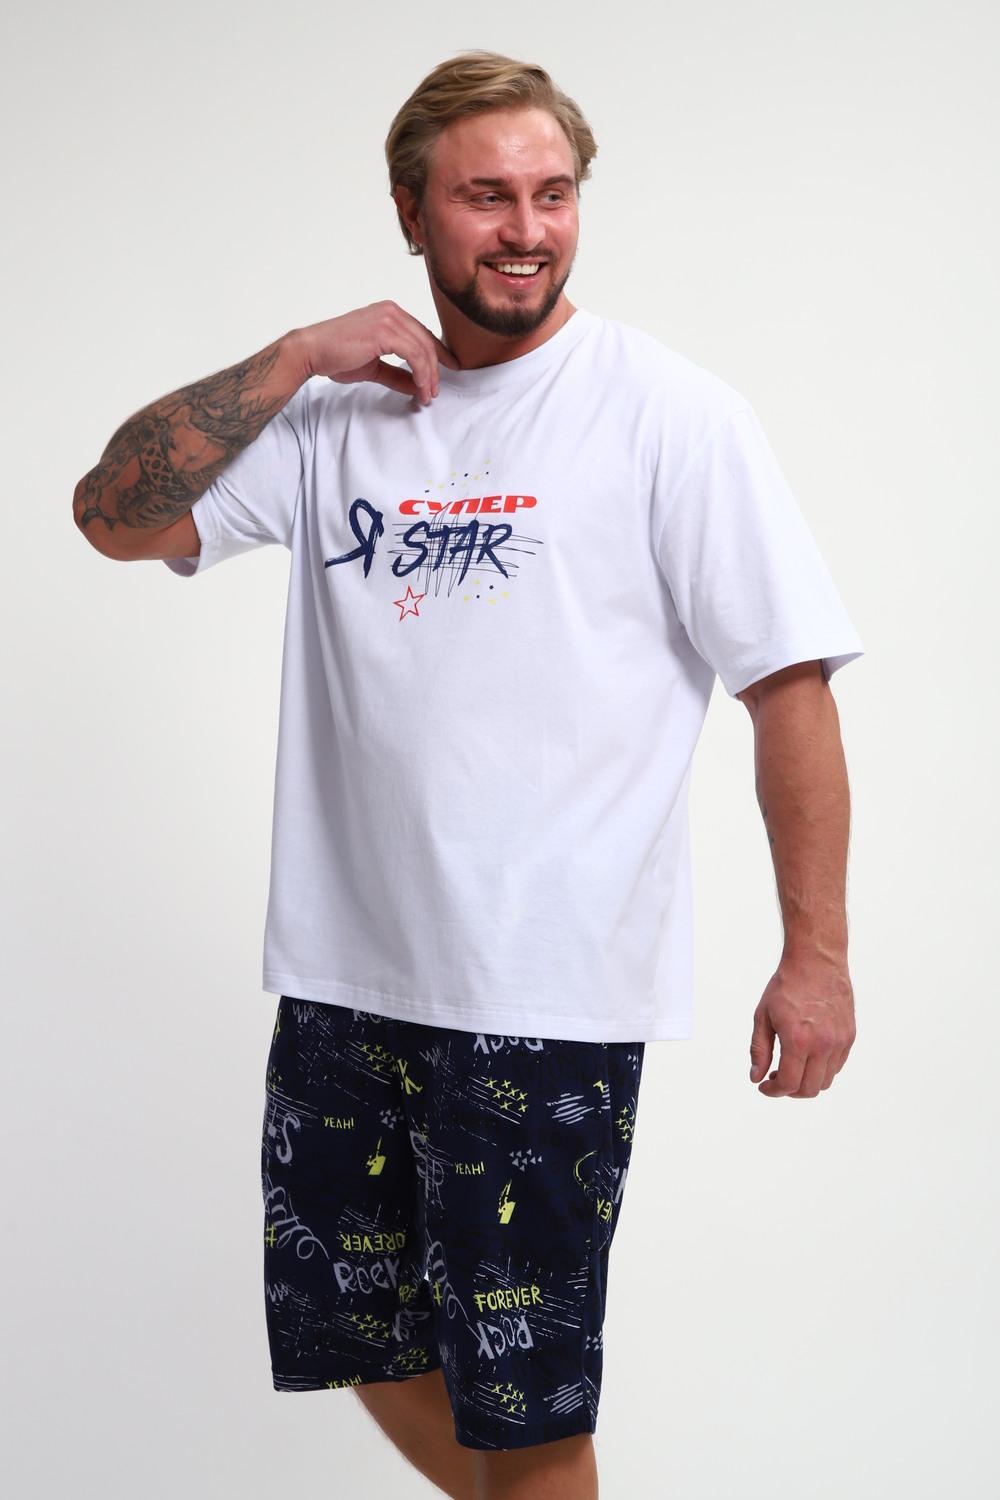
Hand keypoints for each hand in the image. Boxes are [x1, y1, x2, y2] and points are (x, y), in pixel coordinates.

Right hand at [293, 302, 459, 405]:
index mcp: (389, 314)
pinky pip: (414, 354)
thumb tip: (417, 386)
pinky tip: (421, 388)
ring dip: (429, 376)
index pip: (421, 334)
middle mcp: (392, 311)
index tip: (448, 371)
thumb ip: (397, 373)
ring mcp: (388, 319)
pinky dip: (421, 373)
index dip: (438, 354)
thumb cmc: (336, 356)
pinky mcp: (384, 331)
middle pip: (426, 342)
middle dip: (435, 370)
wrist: (312, 351)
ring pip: (423, 349)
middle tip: (434, 393)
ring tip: (427, 396)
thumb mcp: (374, 367)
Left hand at [748, 953, 856, 1096]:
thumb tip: (756, 1077)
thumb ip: (759, 1050)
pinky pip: (837, 1066)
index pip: (789, 1084)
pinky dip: (822, 1070)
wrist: (816, 962)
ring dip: (807, 1082)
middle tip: (776, 1078)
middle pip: (809, 1089)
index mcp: (798, 1040)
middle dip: (790, 1091)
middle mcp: (823, 1044)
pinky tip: (807, 1057)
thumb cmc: (786, 986)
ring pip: (825, 1081)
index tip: (764, 1087)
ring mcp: (839, 1041)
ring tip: (791, 1067)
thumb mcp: (763, 1016)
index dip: (774, 1091)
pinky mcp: (849, 1036)